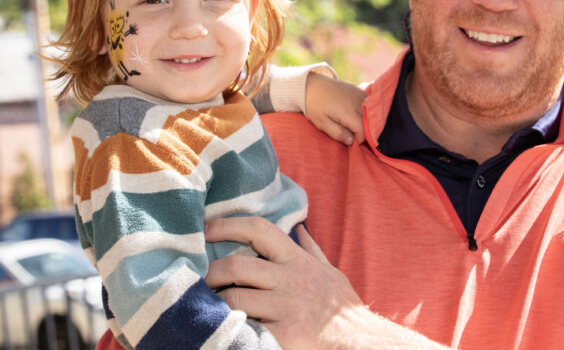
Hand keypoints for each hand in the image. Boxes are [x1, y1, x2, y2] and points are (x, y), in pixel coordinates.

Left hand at [205, 216, 363, 348]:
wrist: (365, 344)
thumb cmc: (344, 310)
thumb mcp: (331, 272)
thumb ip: (312, 250)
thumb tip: (300, 228)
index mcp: (297, 260)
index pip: (259, 229)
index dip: (228, 224)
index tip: (206, 228)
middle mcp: (290, 280)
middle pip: (237, 266)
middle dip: (211, 272)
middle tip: (198, 279)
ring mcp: (286, 308)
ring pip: (235, 298)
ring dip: (215, 302)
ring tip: (205, 304)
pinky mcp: (283, 336)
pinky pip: (246, 328)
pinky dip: (231, 326)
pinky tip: (222, 326)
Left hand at [304, 72, 366, 145]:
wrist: (313, 84)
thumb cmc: (315, 105)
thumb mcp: (321, 122)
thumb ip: (337, 133)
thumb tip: (351, 141)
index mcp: (348, 111)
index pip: (363, 130)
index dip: (359, 139)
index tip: (350, 141)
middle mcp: (358, 102)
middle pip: (369, 123)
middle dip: (363, 131)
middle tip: (349, 133)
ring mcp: (360, 95)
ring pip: (371, 114)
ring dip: (364, 121)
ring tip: (350, 123)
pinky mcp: (360, 91)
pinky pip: (368, 105)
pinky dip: (364, 112)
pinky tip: (353, 114)